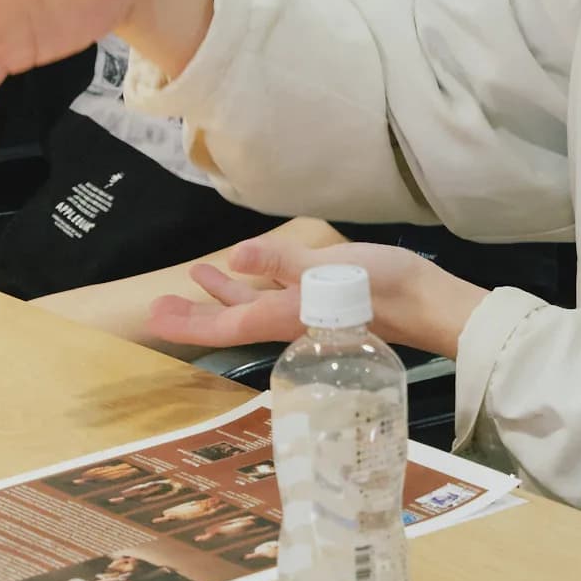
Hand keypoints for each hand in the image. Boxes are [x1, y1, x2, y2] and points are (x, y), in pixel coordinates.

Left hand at [148, 234, 487, 358]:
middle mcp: (287, 320)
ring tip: (194, 277)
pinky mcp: (322, 299)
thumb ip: (281, 262)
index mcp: (282, 317)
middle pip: (230, 320)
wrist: (426, 304)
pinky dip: (255, 282)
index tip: (155, 318)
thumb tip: (236, 254)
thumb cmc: (378, 288)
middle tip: (159, 305)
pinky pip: (275, 294)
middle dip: (195, 313)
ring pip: (252, 306)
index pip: (223, 326)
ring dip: (222, 294)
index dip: (186, 323)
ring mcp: (304, 311)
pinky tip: (250, 268)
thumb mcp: (328, 269)